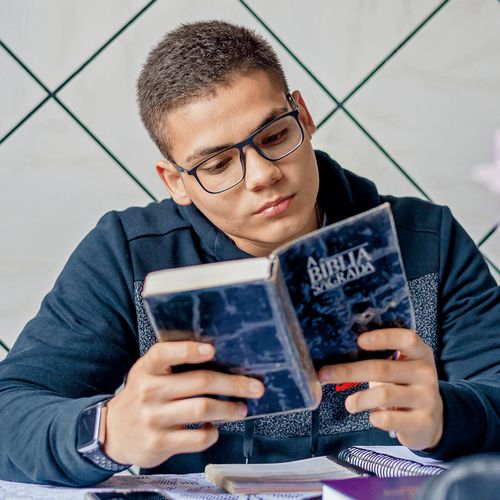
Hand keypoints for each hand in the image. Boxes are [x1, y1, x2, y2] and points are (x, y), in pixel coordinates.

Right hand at [103, 341, 264, 466]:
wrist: (112, 432)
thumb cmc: (141, 396)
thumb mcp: (148, 373)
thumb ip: (173, 364)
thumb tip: (218, 357)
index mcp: (146, 369)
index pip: (164, 353)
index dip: (189, 350)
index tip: (212, 350)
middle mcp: (149, 391)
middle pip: (199, 382)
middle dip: (233, 384)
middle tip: (254, 387)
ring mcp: (154, 418)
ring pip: (202, 409)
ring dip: (229, 409)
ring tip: (241, 408)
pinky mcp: (159, 442)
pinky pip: (197, 438)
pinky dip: (212, 433)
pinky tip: (214, 429)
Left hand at [318, 329, 442, 450]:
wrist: (431, 421)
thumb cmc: (404, 385)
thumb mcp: (400, 367)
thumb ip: (380, 357)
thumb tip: (338, 349)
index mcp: (420, 353)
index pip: (405, 339)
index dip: (382, 337)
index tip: (358, 340)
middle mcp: (426, 373)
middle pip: (383, 369)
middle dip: (349, 371)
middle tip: (324, 374)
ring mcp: (427, 398)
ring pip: (384, 394)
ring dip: (359, 399)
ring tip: (349, 404)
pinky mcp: (422, 422)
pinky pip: (389, 419)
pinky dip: (374, 418)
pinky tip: (371, 416)